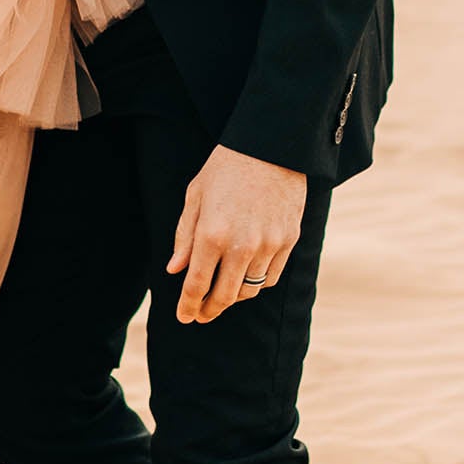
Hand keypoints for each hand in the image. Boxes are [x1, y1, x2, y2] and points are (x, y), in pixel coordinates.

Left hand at [168, 145, 306, 322]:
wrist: (271, 146)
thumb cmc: (226, 168)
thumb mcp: (195, 196)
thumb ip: (184, 236)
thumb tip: (175, 270)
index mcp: (212, 234)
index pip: (197, 284)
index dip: (188, 305)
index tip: (184, 317)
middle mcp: (242, 245)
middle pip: (224, 296)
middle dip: (209, 310)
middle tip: (200, 315)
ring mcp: (269, 245)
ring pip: (250, 290)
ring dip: (232, 298)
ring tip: (221, 297)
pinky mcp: (289, 240)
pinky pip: (271, 277)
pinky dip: (257, 284)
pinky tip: (246, 280)